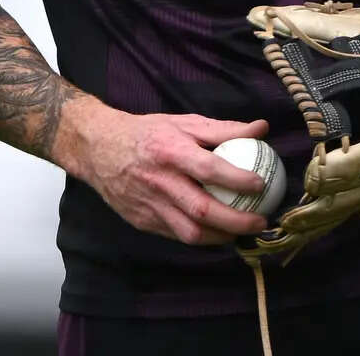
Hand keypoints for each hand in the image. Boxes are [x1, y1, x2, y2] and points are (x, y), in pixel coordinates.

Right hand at [61, 101, 271, 245]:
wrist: (98, 148)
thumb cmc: (147, 133)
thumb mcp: (183, 123)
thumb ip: (223, 128)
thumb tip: (262, 129)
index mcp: (169, 151)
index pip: (207, 168)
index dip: (236, 179)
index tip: (261, 184)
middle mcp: (159, 181)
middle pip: (201, 209)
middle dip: (235, 221)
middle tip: (260, 220)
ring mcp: (149, 205)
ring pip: (189, 231)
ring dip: (220, 237)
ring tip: (241, 232)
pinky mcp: (142, 221)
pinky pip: (176, 235)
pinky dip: (200, 237)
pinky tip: (216, 232)